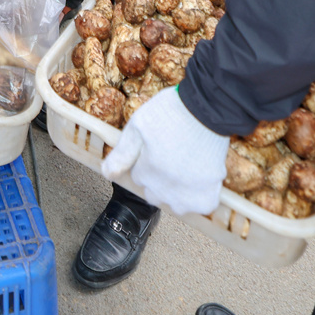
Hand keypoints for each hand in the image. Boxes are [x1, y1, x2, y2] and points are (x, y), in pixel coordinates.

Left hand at [99, 86, 227, 215]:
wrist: (207, 108)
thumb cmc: (171, 112)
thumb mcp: (138, 126)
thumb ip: (122, 153)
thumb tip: (106, 173)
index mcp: (146, 172)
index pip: (139, 178)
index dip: (146, 163)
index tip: (156, 149)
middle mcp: (164, 188)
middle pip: (154, 194)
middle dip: (158, 180)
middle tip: (171, 156)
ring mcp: (187, 194)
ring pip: (176, 205)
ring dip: (177, 193)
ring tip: (186, 168)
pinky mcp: (208, 193)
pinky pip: (201, 206)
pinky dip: (200, 196)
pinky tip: (201, 178)